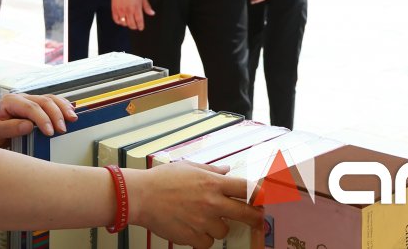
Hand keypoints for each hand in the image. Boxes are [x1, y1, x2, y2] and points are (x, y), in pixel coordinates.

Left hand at [0, 93, 76, 147]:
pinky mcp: (36, 105)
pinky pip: (52, 101)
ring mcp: (30, 100)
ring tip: (72, 118)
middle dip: (56, 114)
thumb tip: (28, 126)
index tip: (50, 132)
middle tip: (62, 129)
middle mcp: (21, 98)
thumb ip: (10, 128)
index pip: (31, 107)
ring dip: (63, 108)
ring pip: (50, 99)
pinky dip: (62, 105)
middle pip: (44, 101)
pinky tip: (70, 110)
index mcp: (10, 102)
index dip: (43, 119)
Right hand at [112, 0, 154, 30]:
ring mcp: (121, 11)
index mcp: (137, 8)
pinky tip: (121, 21)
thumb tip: (152, 13)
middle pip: (132, 24)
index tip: (141, 28)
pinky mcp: (114, 9)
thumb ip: (147, 6)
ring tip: (129, 23)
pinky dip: (119, 22)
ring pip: (124, 23)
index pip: (139, 21)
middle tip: (135, 26)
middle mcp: (128, 11)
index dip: (140, 26)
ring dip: (127, 25)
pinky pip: (116, 20)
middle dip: (134, 27)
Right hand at [125, 161, 262, 248]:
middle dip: (255, 217)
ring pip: (224, 230)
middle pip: (246, 213)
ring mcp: (203, 221)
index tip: (266, 198)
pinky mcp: (192, 236)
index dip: (260, 194)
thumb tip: (226, 171)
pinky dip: (203, 239)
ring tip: (204, 219)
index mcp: (212, 183)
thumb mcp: (190, 167)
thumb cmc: (163, 179)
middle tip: (258, 219)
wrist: (141, 196)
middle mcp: (211, 202)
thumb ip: (211, 170)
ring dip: (218, 227)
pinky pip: (207, 242)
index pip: (246, 189)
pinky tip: (194, 229)